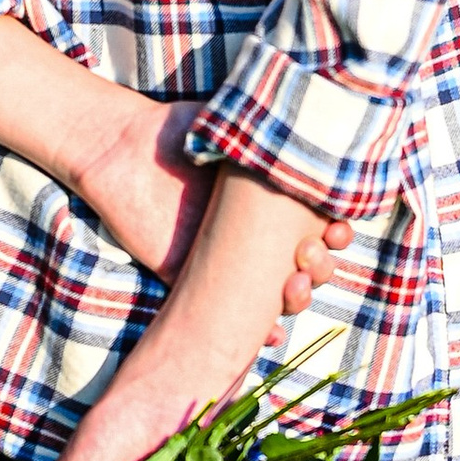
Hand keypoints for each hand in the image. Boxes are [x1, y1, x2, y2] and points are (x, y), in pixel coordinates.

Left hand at [74, 94, 351, 316]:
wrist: (122, 149)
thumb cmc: (180, 130)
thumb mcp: (238, 124)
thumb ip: (275, 130)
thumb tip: (313, 136)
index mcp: (272, 204)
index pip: (320, 227)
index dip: (337, 234)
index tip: (338, 227)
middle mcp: (255, 236)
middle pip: (307, 266)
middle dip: (321, 267)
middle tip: (309, 250)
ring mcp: (227, 262)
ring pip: (278, 295)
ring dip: (298, 297)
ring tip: (293, 285)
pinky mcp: (191, 280)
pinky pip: (230, 318)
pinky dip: (257, 333)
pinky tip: (272, 335)